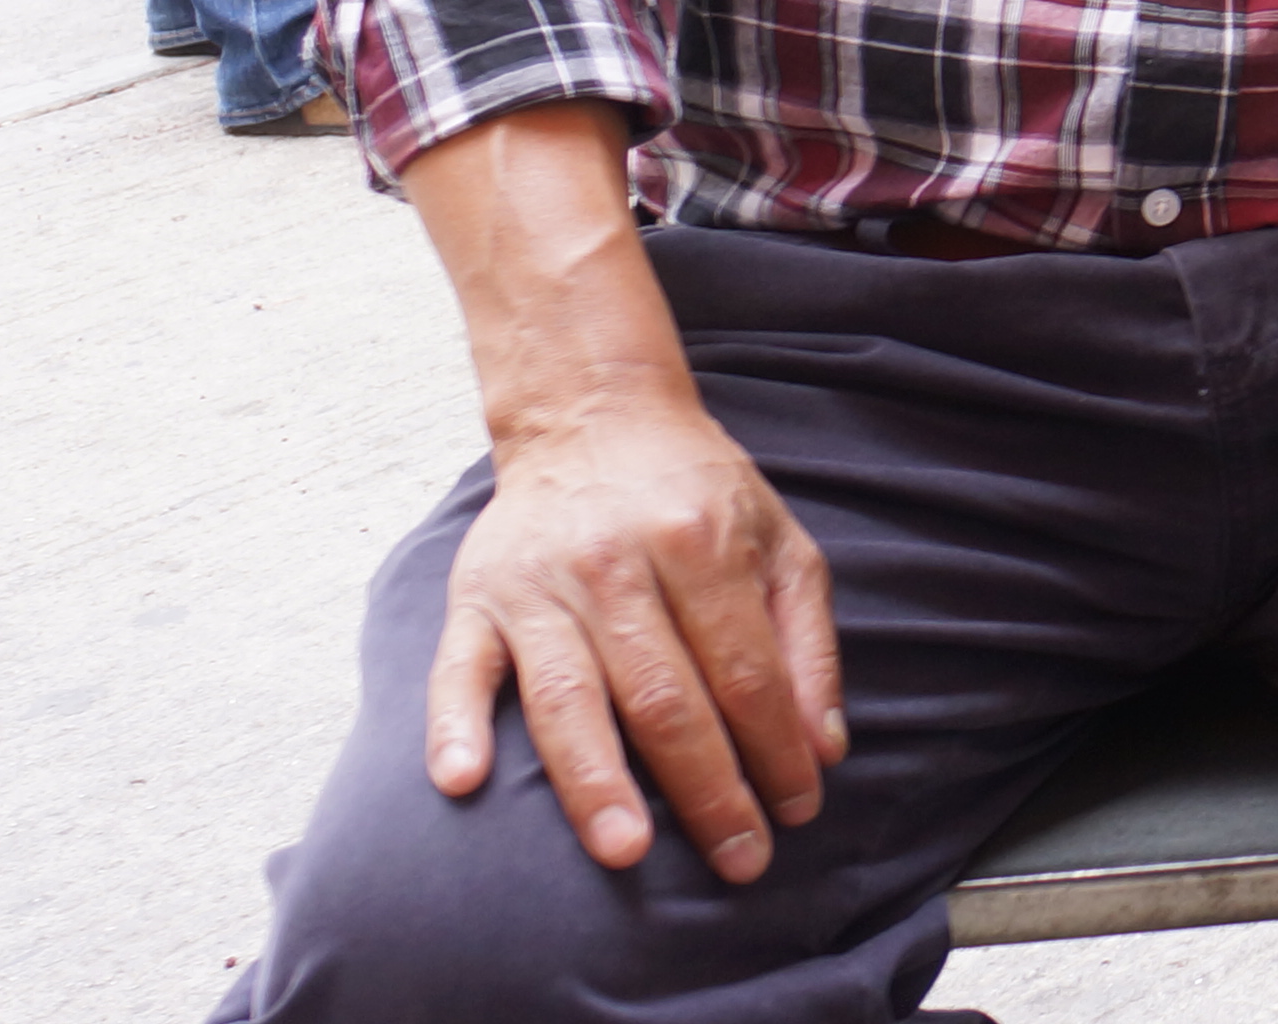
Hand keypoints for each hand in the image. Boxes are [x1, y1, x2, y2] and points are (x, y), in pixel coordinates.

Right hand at [425, 378, 843, 882]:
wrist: (593, 416)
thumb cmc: (698, 493)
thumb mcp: (781, 543)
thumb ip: (807, 644)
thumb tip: (824, 749)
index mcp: (699, 542)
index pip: (746, 671)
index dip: (775, 748)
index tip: (796, 811)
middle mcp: (615, 564)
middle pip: (664, 696)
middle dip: (706, 789)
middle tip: (737, 861)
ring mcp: (538, 585)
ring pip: (568, 697)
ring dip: (596, 780)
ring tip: (625, 851)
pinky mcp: (475, 598)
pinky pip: (458, 669)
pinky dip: (454, 726)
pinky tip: (463, 781)